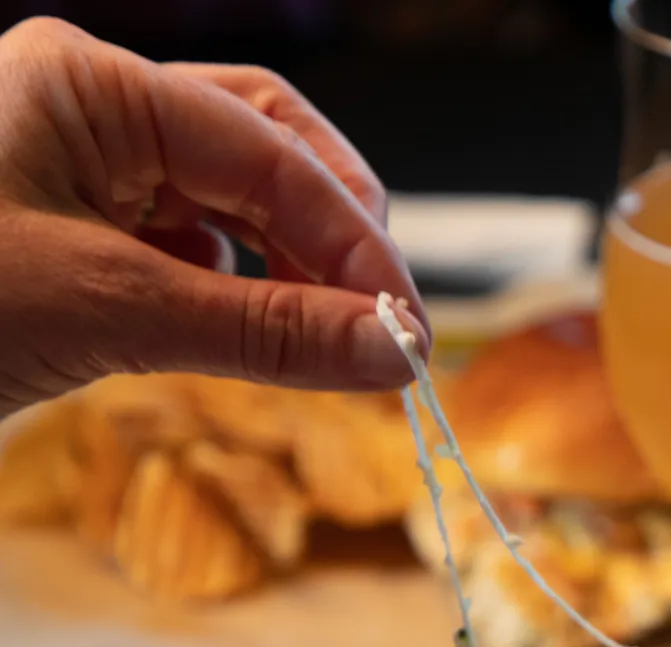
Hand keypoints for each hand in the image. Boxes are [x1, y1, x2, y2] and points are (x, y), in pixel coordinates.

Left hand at [0, 18, 425, 416]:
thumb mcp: (104, 310)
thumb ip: (260, 332)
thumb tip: (392, 352)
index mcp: (93, 84)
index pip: (274, 152)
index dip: (356, 244)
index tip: (411, 330)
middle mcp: (92, 108)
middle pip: (267, 155)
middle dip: (334, 240)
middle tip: (383, 324)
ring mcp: (79, 166)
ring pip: (230, 206)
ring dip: (290, 272)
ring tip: (331, 340)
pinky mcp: (72, 232)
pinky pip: (185, 250)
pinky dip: (235, 296)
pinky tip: (253, 335)